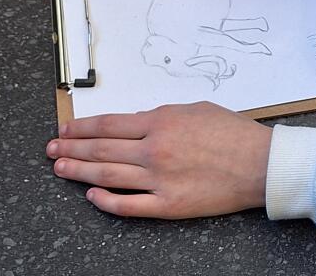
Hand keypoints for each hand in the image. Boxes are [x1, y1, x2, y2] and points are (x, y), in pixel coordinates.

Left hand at [46, 102, 271, 218]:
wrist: (262, 164)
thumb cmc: (236, 134)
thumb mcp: (199, 109)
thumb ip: (165, 115)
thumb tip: (139, 124)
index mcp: (162, 122)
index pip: (110, 124)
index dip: (83, 128)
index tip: (66, 130)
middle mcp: (155, 149)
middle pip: (102, 150)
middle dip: (72, 149)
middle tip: (53, 150)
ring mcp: (159, 179)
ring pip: (107, 176)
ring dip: (80, 172)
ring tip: (61, 170)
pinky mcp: (168, 205)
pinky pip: (128, 205)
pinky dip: (106, 202)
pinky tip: (93, 196)